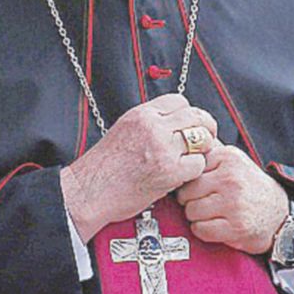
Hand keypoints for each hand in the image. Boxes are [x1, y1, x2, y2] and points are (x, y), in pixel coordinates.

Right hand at [61, 94, 218, 240]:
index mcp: (140, 115)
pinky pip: (199, 163)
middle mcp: (153, 127)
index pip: (179, 101)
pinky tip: (184, 175)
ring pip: (202, 138)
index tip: (190, 124)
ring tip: (193, 158)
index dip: (189, 113)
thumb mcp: (122, 130)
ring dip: (202, 149)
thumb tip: (172, 124)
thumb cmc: (103, 167)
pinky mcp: (170, 171)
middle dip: (204, 127)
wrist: (89, 191)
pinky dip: (196, 170)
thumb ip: (148, 124)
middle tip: (204, 140)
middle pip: (196, 116)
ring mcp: (162, 148)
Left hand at [175, 143, 289, 253]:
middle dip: (190, 200)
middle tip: (205, 202)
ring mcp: (234, 203)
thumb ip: (209, 154)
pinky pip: (200, 229)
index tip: (200, 186)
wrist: (281, 214)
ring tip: (212, 213)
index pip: (189, 170)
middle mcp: (231, 178)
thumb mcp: (234, 162)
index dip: (190, 181)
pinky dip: (203, 230)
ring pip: (190, 211)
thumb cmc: (251, 189)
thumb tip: (180, 148)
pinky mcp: (236, 227)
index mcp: (228, 157)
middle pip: (185, 192)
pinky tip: (215, 225)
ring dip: (197, 216)